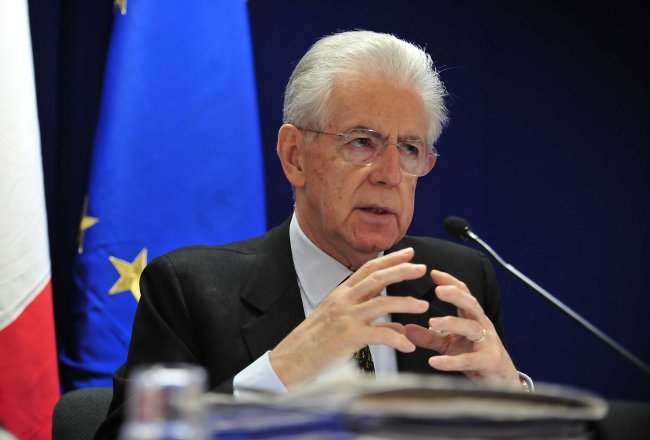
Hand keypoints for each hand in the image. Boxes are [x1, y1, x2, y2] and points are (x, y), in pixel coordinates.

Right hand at [269, 247, 429, 387]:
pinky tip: (409, 346)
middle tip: (421, 267)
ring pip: (383, 302)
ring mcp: (346, 317)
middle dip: (401, 270)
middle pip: (377, 278)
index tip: (409, 253)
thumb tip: (398, 327)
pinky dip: (398, 340)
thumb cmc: (314, 343)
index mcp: (341, 294)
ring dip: (406, 303)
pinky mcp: (350, 336)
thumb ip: (371, 323)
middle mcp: (343, 300)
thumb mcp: (340, 324)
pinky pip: (381, 335)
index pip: (368, 269)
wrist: (291, 360)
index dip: (390, 260)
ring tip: (423, 305)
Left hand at [405, 270, 520, 387]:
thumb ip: (429, 336)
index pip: (464, 294)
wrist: (503, 382)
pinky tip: (435, 362)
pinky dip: (452, 361)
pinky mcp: (490, 362)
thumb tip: (406, 328)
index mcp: (472, 318)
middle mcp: (482, 326)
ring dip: (453, 323)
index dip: (451, 283)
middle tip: (439, 290)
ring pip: (473, 328)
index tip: (434, 273)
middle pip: (472, 305)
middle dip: (456, 295)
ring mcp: (488, 343)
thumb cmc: (476, 357)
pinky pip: (469, 360)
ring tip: (433, 321)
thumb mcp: (450, 344)